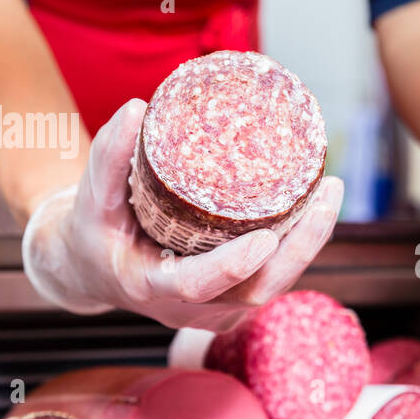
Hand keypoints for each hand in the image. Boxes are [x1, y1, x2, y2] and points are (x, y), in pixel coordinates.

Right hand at [21, 98, 343, 330]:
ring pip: (274, 284)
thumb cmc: (92, 234)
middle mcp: (193, 309)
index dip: (234, 265)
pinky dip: (296, 244)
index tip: (267, 238)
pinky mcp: (234, 300)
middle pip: (257, 289)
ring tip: (329, 192)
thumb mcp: (90, 200)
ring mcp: (217, 310)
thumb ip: (109, 158)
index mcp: (153, 289)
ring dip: (307, 242)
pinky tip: (315, 205)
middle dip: (300, 247)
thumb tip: (137, 108)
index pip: (200, 284)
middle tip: (325, 196)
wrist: (93, 271)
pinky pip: (273, 276)